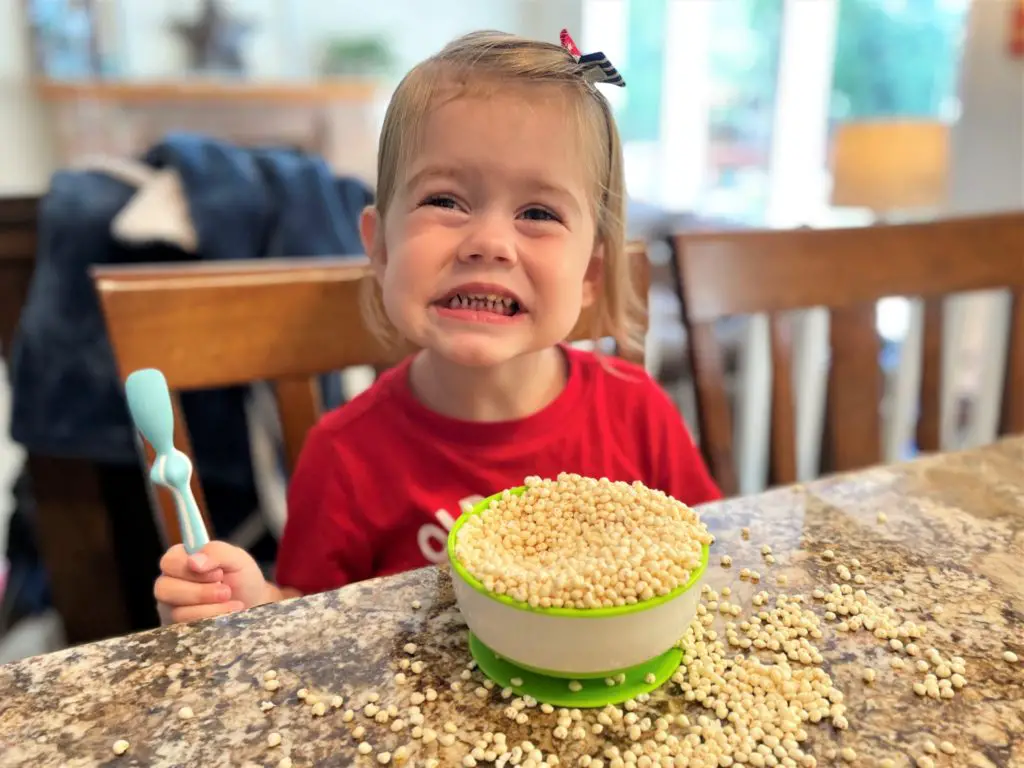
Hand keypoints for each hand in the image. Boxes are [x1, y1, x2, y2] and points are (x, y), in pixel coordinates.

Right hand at [154, 541, 268, 624]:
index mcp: (182, 560)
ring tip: (230, 601)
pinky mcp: (178, 627)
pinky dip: (210, 619)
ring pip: (176, 611)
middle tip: (226, 591)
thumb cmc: (242, 578)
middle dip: (199, 592)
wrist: (253, 605)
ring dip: (208, 607)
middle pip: (164, 588)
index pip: (168, 562)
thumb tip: (193, 562)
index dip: (189, 568)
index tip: (218, 573)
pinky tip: (228, 613)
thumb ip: (216, 552)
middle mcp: (171, 583)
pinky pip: (186, 627)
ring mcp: (172, 608)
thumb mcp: (237, 558)